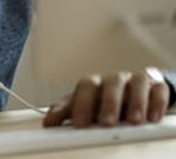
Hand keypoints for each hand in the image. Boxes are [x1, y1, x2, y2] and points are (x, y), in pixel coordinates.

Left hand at [43, 67, 169, 127]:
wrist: (137, 91)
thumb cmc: (106, 100)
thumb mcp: (86, 106)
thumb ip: (68, 111)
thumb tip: (48, 120)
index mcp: (94, 85)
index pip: (84, 88)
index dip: (79, 104)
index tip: (78, 123)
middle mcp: (112, 81)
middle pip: (108, 85)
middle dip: (107, 104)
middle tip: (106, 122)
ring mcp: (133, 82)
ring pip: (134, 84)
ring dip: (134, 103)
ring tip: (133, 121)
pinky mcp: (155, 86)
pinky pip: (156, 90)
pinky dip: (155, 102)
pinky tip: (153, 116)